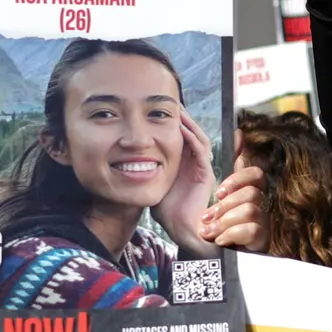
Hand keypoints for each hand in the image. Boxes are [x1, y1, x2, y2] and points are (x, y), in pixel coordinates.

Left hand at [154, 110, 216, 251]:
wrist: (181, 228)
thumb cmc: (166, 209)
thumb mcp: (153, 182)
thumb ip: (146, 169)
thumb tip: (126, 157)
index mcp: (184, 162)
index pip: (182, 136)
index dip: (175, 122)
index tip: (161, 108)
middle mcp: (195, 162)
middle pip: (192, 132)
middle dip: (183, 117)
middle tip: (172, 102)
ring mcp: (201, 167)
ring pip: (199, 138)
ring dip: (189, 123)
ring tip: (178, 110)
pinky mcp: (205, 174)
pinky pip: (200, 151)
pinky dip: (192, 138)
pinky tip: (182, 129)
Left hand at [200, 159, 269, 252]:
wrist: (200, 261)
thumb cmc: (201, 231)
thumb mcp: (202, 200)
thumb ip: (212, 176)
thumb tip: (223, 141)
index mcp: (244, 197)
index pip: (257, 175)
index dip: (240, 178)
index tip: (218, 192)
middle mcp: (257, 209)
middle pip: (252, 193)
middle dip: (225, 205)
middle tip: (208, 217)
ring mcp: (262, 226)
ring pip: (251, 210)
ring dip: (225, 221)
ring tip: (210, 232)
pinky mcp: (262, 243)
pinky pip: (254, 230)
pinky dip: (232, 233)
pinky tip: (220, 241)